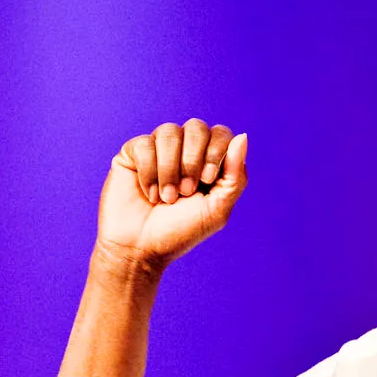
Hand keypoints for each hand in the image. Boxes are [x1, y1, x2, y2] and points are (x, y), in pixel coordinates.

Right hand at [96, 119, 248, 269]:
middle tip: (185, 191)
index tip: (206, 180)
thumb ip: (235, 175)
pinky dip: (149, 172)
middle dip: (192, 160)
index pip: (220, 134)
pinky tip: (149, 193)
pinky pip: (144, 144)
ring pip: (169, 132)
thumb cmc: (180, 232)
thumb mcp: (217, 209)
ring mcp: (158, 150)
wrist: (140, 249)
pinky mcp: (133, 153)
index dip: (215, 151)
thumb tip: (243, 136)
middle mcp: (184, 151)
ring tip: (166, 198)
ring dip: (169, 168)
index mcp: (208, 161)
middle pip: (196, 127)